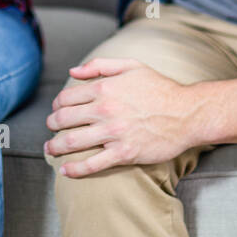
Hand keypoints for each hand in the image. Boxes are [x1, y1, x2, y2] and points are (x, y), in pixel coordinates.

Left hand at [44, 58, 202, 176]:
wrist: (187, 114)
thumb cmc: (160, 89)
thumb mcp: (132, 66)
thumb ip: (100, 65)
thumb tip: (73, 71)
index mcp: (104, 88)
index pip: (66, 98)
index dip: (57, 105)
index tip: (57, 111)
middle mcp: (105, 110)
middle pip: (64, 120)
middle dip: (51, 126)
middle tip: (50, 130)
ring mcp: (114, 133)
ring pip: (73, 142)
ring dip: (55, 147)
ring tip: (50, 150)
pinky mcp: (124, 153)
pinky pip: (93, 164)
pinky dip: (75, 169)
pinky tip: (66, 171)